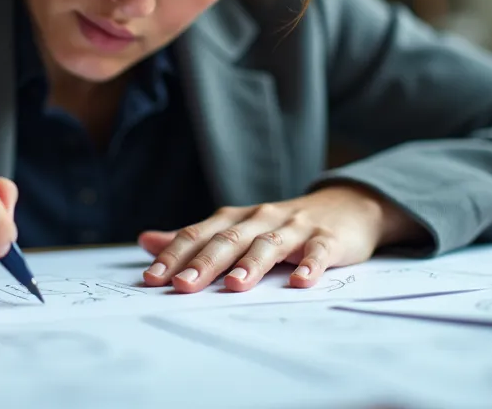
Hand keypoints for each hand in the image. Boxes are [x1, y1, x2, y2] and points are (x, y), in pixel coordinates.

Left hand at [137, 183, 424, 292]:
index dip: (174, 255)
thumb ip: (195, 238)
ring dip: (251, 264)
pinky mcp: (328, 239)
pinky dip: (309, 265)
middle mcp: (261, 220)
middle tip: (183, 285)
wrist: (346, 206)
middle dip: (204, 263)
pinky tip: (300, 281)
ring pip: (269, 245)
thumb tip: (146, 241)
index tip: (151, 278)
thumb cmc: (282, 225)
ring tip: (235, 284)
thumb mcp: (237, 228)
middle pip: (228, 240)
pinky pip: (317, 252)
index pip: (198, 235)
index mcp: (235, 219)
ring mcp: (295, 228)